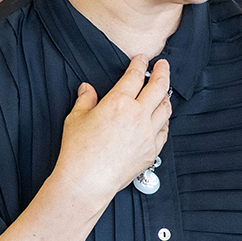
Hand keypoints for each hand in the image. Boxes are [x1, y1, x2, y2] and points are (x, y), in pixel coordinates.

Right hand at [53, 55, 171, 205]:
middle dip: (163, 72)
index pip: (134, 76)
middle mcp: (138, 115)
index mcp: (118, 102)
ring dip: (166, 96)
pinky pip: (164, 130)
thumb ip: (85, 100)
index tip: (142, 58)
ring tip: (164, 91)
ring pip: (166, 108)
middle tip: (163, 65)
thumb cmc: (78, 151)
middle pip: (159, 87)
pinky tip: (161, 118)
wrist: (87, 181)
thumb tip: (87, 88)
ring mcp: (148, 133)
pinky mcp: (152, 150)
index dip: (140, 64)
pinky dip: (164, 120)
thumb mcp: (75, 119)